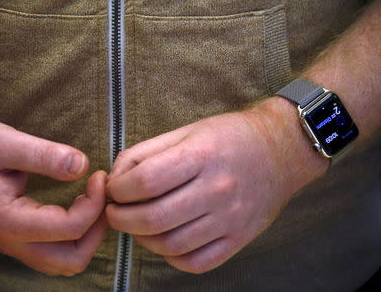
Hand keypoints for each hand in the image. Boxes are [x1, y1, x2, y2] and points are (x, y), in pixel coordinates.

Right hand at [0, 118, 106, 275]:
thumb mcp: (4, 143)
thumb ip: (44, 156)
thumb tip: (83, 166)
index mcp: (9, 221)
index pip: (69, 228)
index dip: (94, 203)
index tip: (99, 175)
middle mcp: (12, 242)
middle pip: (72, 260)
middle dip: (97, 230)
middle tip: (101, 194)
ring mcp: (14, 244)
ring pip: (65, 262)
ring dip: (88, 236)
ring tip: (92, 200)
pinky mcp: (17, 237)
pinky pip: (55, 252)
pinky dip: (76, 236)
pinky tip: (78, 206)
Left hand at [106, 98, 327, 273]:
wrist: (281, 150)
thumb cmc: (229, 136)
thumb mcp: (187, 131)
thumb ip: (146, 152)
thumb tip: (114, 178)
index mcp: (201, 155)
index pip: (145, 181)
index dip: (118, 189)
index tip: (112, 190)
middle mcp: (217, 189)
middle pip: (153, 218)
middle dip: (120, 219)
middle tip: (115, 211)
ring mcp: (230, 218)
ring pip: (171, 245)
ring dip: (142, 239)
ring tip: (138, 225)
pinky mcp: (240, 238)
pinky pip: (196, 262)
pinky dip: (171, 257)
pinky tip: (166, 240)